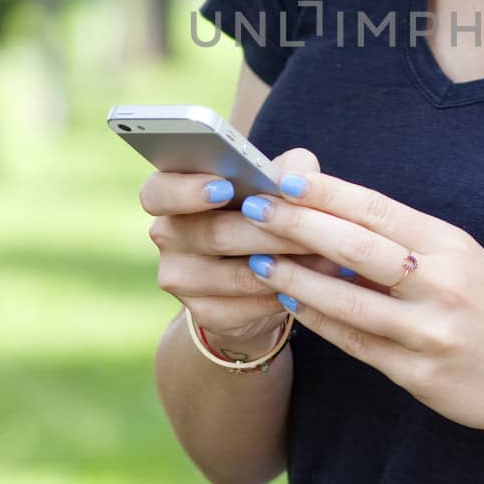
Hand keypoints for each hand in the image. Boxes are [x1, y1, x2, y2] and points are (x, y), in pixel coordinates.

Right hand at [140, 146, 350, 345]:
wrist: (260, 275)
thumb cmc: (266, 213)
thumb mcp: (277, 184)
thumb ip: (288, 169)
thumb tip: (297, 176)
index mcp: (172, 194)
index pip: (159, 191)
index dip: (188, 190)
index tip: (225, 187)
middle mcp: (167, 235)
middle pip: (212, 233)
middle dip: (266, 229)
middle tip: (308, 226)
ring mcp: (180, 278)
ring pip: (235, 274)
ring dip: (283, 265)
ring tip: (323, 255)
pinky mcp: (204, 313)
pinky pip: (247, 306)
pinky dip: (281, 294)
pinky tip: (309, 285)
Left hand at [237, 165, 483, 441]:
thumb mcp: (462, 260)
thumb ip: (405, 241)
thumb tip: (331, 214)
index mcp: (452, 246)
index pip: (380, 209)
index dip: (328, 192)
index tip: (284, 177)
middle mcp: (443, 284)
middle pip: (358, 247)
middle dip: (299, 225)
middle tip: (253, 208)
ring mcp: (431, 332)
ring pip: (349, 299)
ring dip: (296, 278)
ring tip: (255, 259)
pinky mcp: (420, 374)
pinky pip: (357, 342)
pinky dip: (319, 320)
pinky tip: (290, 304)